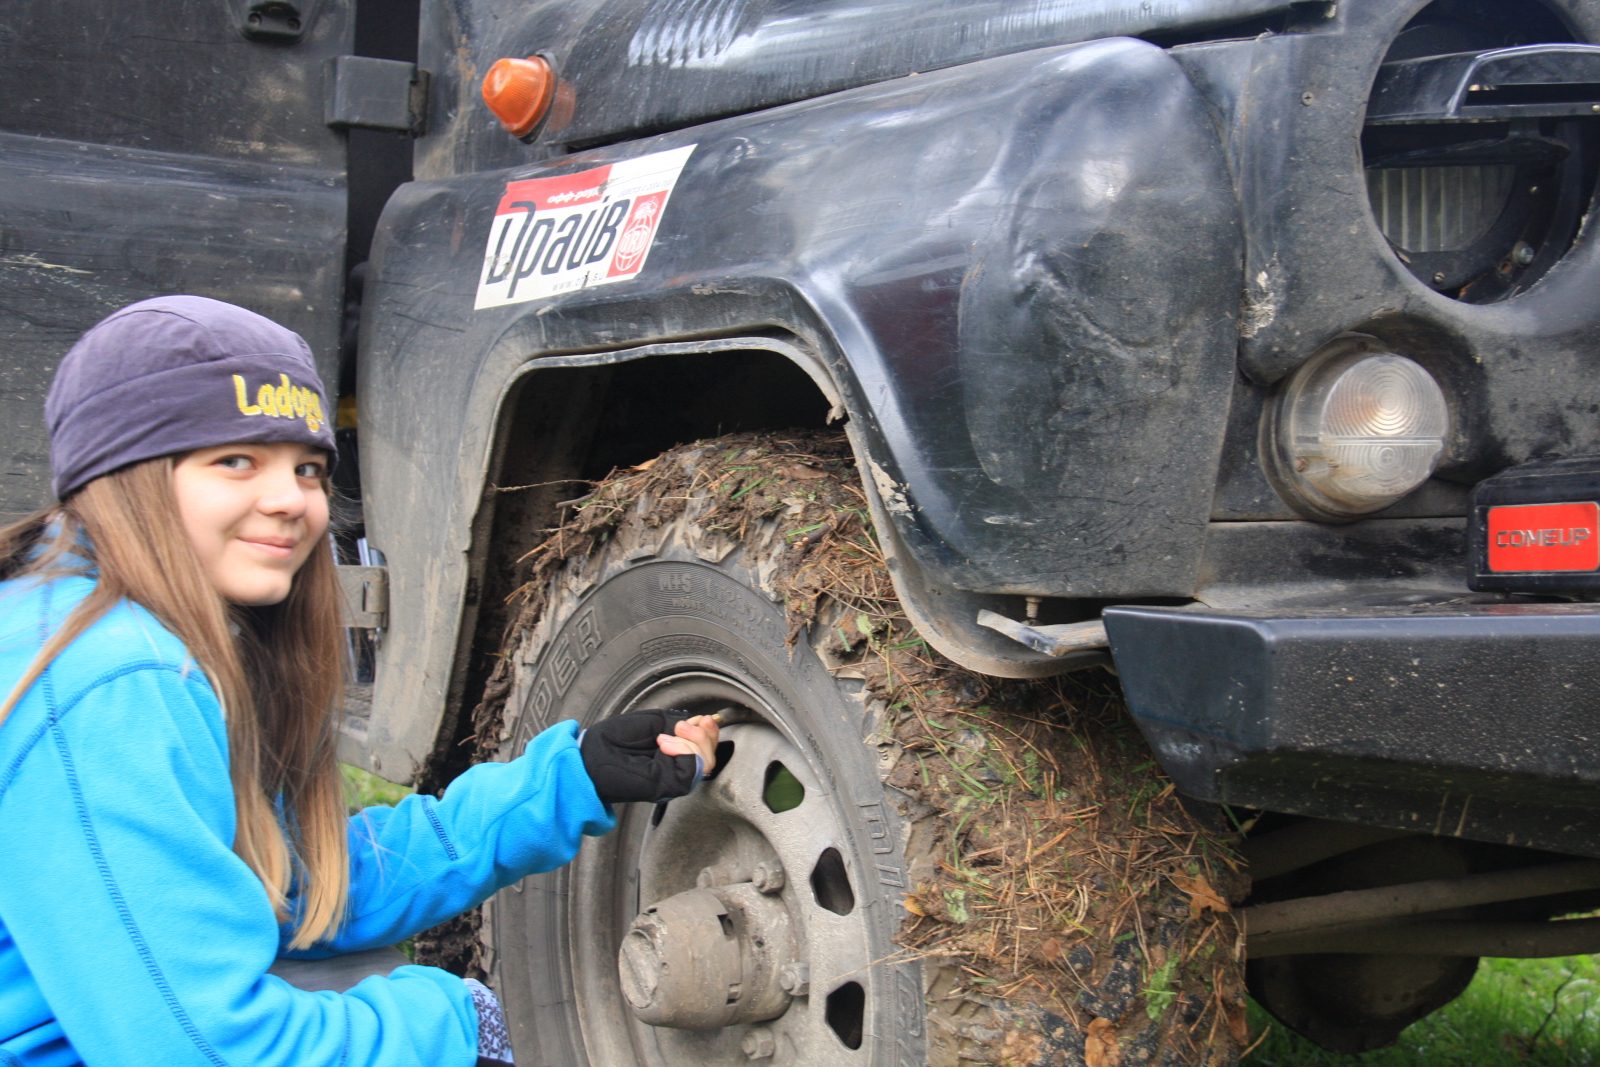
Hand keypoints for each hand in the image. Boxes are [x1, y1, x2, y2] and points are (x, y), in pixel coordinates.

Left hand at [580, 709, 718, 803]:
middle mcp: (674, 767)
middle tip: (683, 726)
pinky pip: (692, 771)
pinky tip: (666, 744)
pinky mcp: (666, 786)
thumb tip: (700, 722)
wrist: (590, 756)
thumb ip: (675, 724)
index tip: (703, 719)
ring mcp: (671, 778)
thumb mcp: (649, 723)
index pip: (703, 746)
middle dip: (704, 736)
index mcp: (671, 752)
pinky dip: (685, 751)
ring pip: (705, 764)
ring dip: (694, 742)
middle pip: (709, 756)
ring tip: (669, 735)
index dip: (708, 731)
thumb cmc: (611, 741)